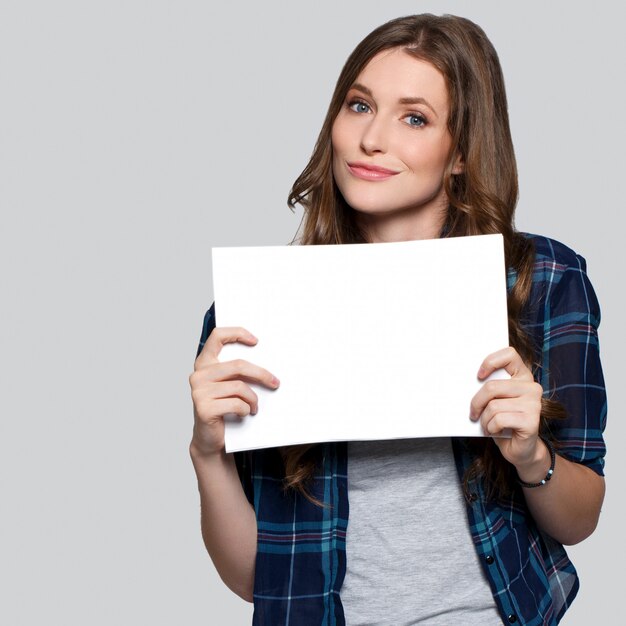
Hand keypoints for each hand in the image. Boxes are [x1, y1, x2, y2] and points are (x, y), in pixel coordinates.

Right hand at [189, 327, 279, 458]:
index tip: (255, 341)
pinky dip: (246, 409)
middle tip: (275, 382)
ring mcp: (199, 391)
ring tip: (254, 406)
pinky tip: (244, 414)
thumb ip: (237, 373)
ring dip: (253, 398)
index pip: (217, 336)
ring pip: (240, 386)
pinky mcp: (204, 408)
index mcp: (204, 364)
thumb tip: (266, 364)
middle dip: (261, 374)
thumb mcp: (228, 386)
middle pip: (238, 365)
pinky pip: (236, 403)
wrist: (209, 439)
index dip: (237, 333)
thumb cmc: (222, 409)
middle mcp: (199, 375)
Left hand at [469, 346, 544, 470]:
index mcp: (523, 376)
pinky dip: (491, 427)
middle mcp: (531, 387)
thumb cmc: (504, 422)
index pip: (509, 354)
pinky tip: (496, 431)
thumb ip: (490, 388)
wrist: (520, 449)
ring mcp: (534, 404)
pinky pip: (499, 419)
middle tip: (474, 413)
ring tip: (488, 424)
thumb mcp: (495, 401)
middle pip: (492, 386)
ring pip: (493, 405)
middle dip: (476, 402)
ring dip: (484, 419)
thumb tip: (466, 379)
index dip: (490, 362)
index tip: (479, 376)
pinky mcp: (531, 420)